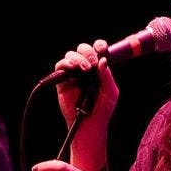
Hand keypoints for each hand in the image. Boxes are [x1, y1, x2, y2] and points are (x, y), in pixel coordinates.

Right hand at [54, 41, 119, 170]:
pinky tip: (73, 68)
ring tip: (84, 69)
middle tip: (92, 63)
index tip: (102, 48)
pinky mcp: (62, 81)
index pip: (97, 50)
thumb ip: (107, 76)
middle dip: (87, 52)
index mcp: (98, 69)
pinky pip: (60, 66)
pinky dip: (66, 63)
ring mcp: (73, 74)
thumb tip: (102, 60)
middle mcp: (85, 69)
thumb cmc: (103, 110)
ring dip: (78, 58)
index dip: (99, 45)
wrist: (90, 124)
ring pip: (71, 55)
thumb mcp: (111, 92)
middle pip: (83, 49)